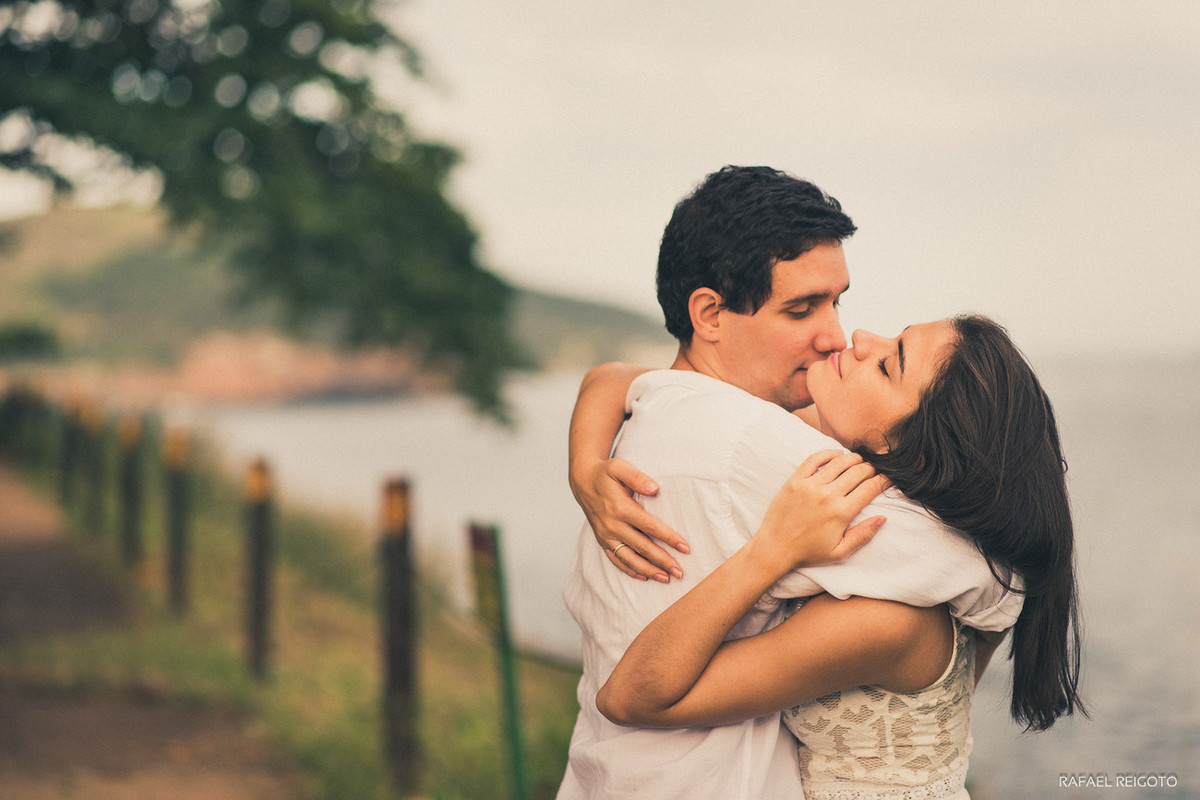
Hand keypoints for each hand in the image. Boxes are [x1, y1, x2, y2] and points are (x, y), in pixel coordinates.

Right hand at [570, 456, 689, 582]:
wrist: (583, 481)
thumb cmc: (605, 474)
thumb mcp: (619, 467)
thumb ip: (637, 477)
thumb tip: (654, 488)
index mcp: (620, 508)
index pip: (649, 526)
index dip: (668, 537)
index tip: (685, 547)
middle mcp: (612, 525)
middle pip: (642, 546)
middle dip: (662, 560)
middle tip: (680, 571)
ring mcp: (606, 535)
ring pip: (629, 558)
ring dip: (648, 570)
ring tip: (665, 578)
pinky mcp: (602, 540)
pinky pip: (616, 559)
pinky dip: (629, 570)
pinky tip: (644, 576)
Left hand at [753, 450, 888, 570]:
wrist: (775, 547)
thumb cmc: (808, 552)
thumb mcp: (840, 551)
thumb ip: (863, 535)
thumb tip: (882, 518)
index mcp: (841, 513)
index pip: (870, 488)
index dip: (883, 480)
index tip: (887, 478)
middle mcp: (827, 495)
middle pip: (858, 472)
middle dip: (871, 468)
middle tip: (874, 470)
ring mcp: (810, 486)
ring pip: (839, 462)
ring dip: (853, 458)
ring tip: (859, 461)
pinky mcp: (795, 480)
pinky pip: (814, 459)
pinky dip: (828, 453)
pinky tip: (837, 454)